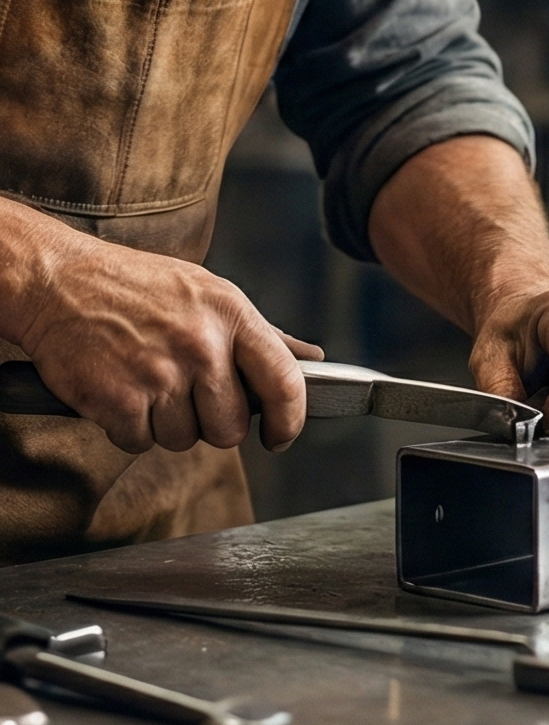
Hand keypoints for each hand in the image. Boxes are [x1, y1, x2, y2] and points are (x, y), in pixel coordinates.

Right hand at [0, 201, 321, 454]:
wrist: (62, 282)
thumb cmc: (140, 287)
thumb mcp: (212, 294)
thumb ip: (263, 334)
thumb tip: (310, 359)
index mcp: (232, 314)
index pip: (284, 381)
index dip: (291, 420)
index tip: (282, 436)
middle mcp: (201, 344)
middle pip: (232, 426)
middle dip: (213, 423)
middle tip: (189, 395)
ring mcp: (160, 374)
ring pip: (185, 439)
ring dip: (168, 424)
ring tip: (151, 383)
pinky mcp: (119, 400)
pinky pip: (140, 442)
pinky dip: (130, 428)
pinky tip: (123, 392)